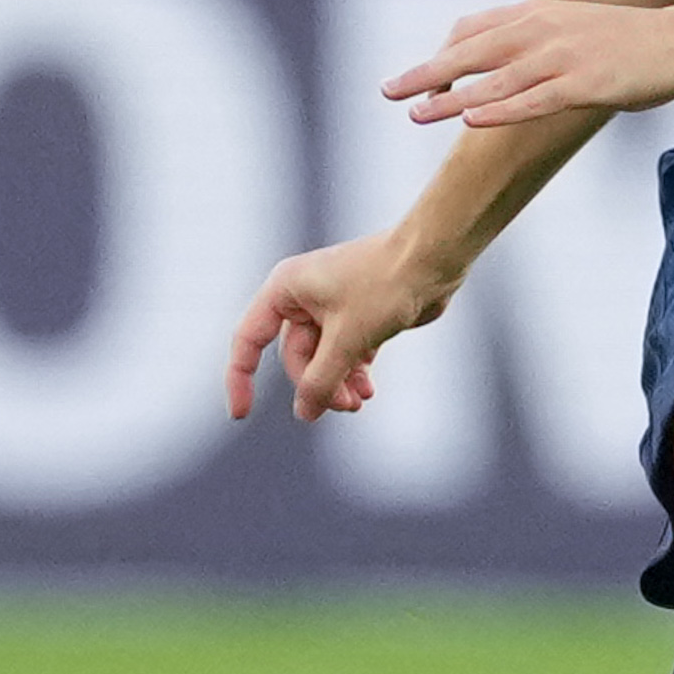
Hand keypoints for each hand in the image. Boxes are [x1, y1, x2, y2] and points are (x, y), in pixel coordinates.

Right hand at [226, 227, 457, 424]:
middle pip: (295, 357)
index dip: (240, 378)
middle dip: (317, 385)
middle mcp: (302, 295)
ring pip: (322, 359)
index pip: (249, 340)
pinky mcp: (358, 315)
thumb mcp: (348, 340)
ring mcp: (331, 305)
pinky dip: (354, 373)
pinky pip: (345, 353)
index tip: (241, 415)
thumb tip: (305, 413)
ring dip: (337, 384)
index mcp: (285, 289)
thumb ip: (321, 380)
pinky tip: (367, 390)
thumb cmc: (385, 285)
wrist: (433, 259)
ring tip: (358, 402)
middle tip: (344, 406)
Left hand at [387, 0, 673, 128]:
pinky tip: (470, 117)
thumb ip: (542, 37)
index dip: (442, 54)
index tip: (419, 78)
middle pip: (469, 51)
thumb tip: (514, 56)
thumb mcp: (576, 28)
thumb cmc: (632, 40)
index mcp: (538, 14)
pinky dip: (498, 107)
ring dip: (448, 95)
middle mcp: (542, 30)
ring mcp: (561, 57)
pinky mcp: (582, 83)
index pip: (474, 30)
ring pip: (492, 78)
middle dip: (425, 73)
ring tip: (414, 112)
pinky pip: (531, 98)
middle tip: (388, 91)